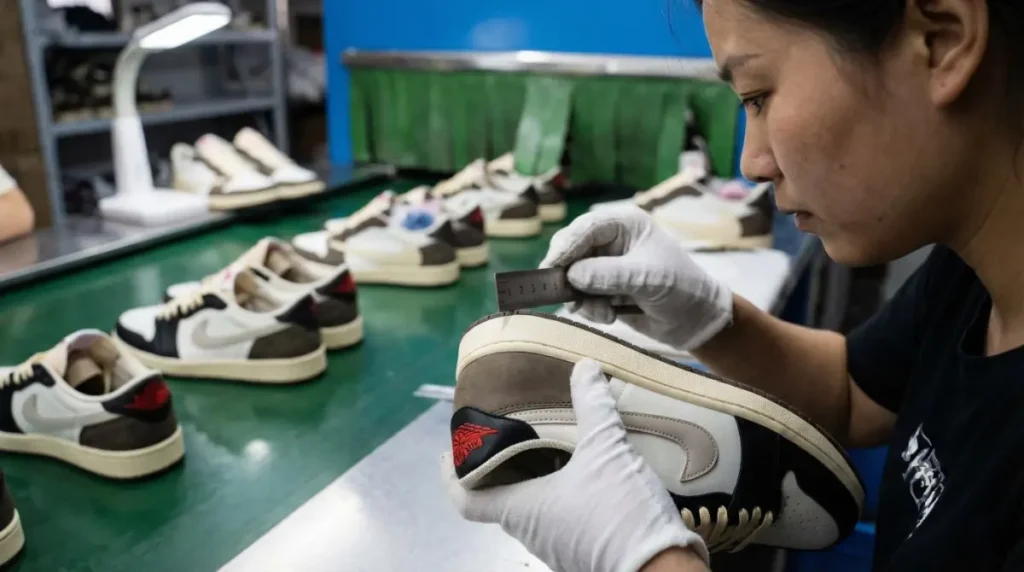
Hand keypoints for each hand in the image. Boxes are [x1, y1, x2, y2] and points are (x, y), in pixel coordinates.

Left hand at [442, 359, 708, 571]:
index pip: (465, 498)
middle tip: (510, 429)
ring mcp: (557, 547)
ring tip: (549, 441)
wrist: (663, 570)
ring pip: (534, 508)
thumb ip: (592, 406)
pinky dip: (563, 493)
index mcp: (520, 509)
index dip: (451, 475)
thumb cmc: (618, 511)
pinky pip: (562, 518)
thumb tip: (583, 367)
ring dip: (535, 478)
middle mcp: (530, 533)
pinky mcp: (584, 552)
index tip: (450, 451)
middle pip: (500, 497)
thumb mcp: (606, 449)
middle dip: (500, 466)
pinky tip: (585, 469)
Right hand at [540, 210, 732, 350]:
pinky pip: (579, 295)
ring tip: (603, 312)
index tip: (553, 267)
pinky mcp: (601, 288)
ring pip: (570, 276)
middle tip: (571, 296)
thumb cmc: (681, 289)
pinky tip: (608, 315)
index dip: (566, 246)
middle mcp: (610, 241)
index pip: (585, 228)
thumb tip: (572, 276)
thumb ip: (608, 275)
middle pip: (571, 250)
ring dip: (581, 297)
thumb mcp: (647, 279)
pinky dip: (588, 308)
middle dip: (570, 276)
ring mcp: (604, 265)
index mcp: (625, 224)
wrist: (695, 321)